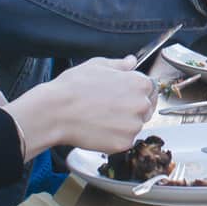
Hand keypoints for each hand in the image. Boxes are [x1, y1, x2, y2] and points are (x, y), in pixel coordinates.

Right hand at [6, 58, 159, 157]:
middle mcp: (141, 104)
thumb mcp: (98, 65)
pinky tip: (98, 129)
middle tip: (109, 108)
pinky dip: (114, 138)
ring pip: (134, 125)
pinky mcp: (123, 144)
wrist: (56, 112)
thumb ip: (120, 64)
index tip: (125, 95)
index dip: (137, 91)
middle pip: (145, 108)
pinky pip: (124, 141)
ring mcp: (133, 126)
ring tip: (100, 118)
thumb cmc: (74, 87)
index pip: (150, 88)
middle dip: (131, 108)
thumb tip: (132, 61)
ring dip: (123, 124)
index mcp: (140, 83)